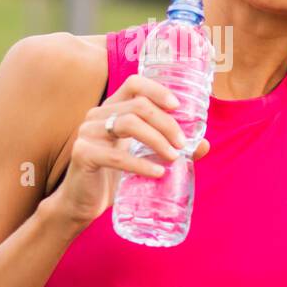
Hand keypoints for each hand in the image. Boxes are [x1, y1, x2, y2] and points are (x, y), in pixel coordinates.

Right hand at [45, 73, 211, 229]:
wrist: (82, 203)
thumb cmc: (113, 177)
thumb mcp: (142, 158)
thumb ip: (169, 148)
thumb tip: (204, 145)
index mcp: (111, 109)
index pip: (134, 84)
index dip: (157, 89)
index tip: (177, 106)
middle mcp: (97, 115)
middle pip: (138, 106)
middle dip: (166, 122)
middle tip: (182, 143)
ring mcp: (87, 133)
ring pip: (129, 124)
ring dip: (157, 140)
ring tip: (173, 157)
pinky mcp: (83, 154)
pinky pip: (117, 156)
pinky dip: (141, 164)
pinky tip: (157, 173)